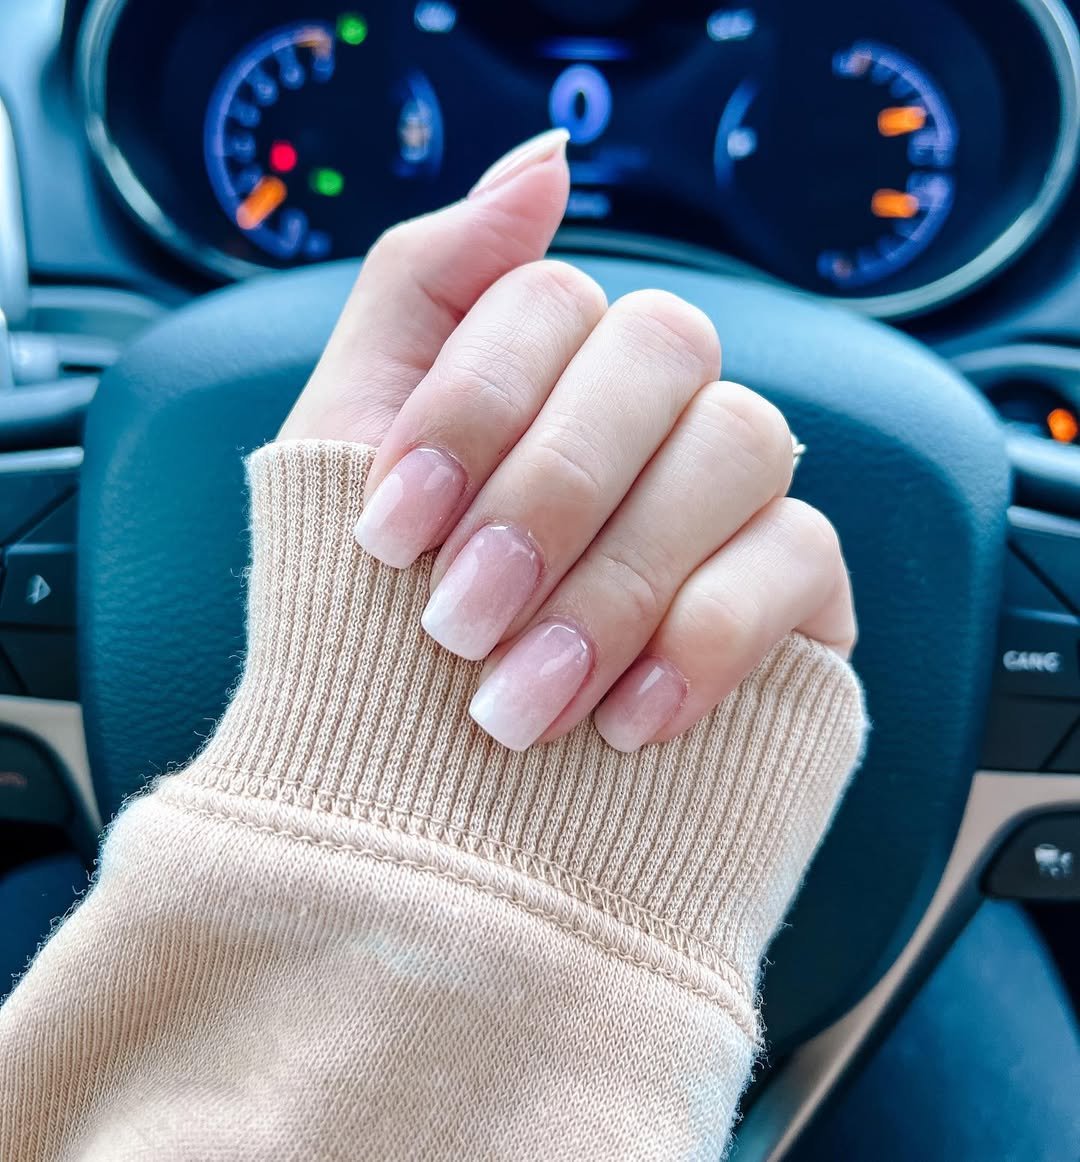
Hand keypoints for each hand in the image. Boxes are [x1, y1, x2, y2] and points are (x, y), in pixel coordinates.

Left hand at [280, 129, 855, 751]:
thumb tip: (546, 164)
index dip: (471, 405)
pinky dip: (702, 639)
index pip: (549, 298)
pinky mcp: (798, 594)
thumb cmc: (383, 641)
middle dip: (548, 490)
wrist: (441, 828)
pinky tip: (623, 726)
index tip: (389, 529)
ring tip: (517, 704)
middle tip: (455, 622)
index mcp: (546, 374)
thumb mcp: (347, 454)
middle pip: (664, 345)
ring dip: (615, 580)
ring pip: (740, 440)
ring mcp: (731, 500)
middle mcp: (650, 416)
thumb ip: (423, 290)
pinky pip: (803, 556)